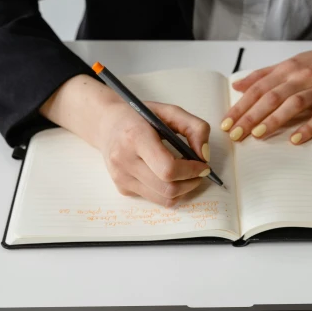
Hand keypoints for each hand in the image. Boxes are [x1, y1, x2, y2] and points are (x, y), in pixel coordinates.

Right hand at [41, 75, 210, 205]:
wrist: (106, 124)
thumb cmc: (139, 117)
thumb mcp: (169, 111)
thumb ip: (195, 128)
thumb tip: (205, 156)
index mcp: (135, 137)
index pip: (168, 169)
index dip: (191, 171)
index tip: (203, 165)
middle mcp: (124, 160)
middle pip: (168, 188)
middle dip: (191, 183)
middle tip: (200, 172)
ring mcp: (121, 178)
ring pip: (163, 199)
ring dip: (183, 190)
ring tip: (188, 175)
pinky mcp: (122, 188)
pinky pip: (154, 198)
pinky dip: (167, 191)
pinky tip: (166, 175)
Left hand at [221, 30, 311, 143]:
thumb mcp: (290, 63)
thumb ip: (263, 75)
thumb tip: (237, 85)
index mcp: (288, 69)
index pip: (259, 89)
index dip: (241, 106)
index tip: (227, 122)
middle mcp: (301, 78)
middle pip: (272, 97)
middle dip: (251, 116)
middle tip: (235, 134)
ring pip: (293, 105)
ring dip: (274, 120)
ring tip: (258, 134)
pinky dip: (307, 129)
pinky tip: (295, 140)